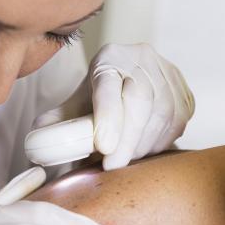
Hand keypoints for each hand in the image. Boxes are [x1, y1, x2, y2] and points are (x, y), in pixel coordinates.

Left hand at [33, 43, 194, 169]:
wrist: (129, 83)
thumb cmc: (97, 99)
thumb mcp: (74, 106)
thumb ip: (58, 122)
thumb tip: (39, 143)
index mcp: (109, 57)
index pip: (108, 84)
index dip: (107, 116)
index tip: (103, 147)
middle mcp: (142, 58)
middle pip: (140, 100)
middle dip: (127, 139)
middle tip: (112, 167)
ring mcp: (168, 73)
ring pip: (162, 114)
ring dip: (142, 145)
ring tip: (124, 160)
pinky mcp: (185, 93)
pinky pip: (177, 123)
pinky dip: (159, 143)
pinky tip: (143, 150)